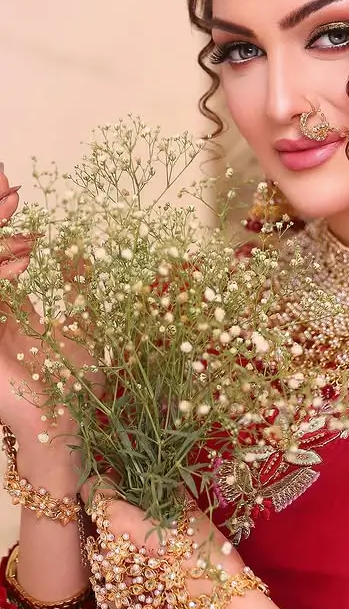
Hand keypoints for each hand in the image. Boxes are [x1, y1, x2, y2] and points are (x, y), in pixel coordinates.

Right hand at [0, 169, 80, 475]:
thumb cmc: (74, 385)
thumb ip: (77, 288)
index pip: (0, 257)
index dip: (3, 221)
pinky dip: (3, 276)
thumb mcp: (81, 325)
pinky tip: (24, 260)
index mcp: (7, 313)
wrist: (68, 430)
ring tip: (11, 199)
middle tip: (6, 178)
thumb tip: (80, 249)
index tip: (15, 187)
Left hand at [79, 481, 264, 608]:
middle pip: (102, 526)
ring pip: (107, 558)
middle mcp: (106, 557)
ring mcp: (109, 590)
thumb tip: (163, 478)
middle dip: (119, 517)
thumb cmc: (209, 560)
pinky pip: (116, 587)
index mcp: (121, 525)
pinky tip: (155, 579)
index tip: (121, 480)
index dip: (106, 482)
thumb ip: (170, 493)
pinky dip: (129, 578)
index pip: (94, 493)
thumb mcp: (193, 517)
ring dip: (123, 549)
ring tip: (154, 552)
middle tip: (146, 517)